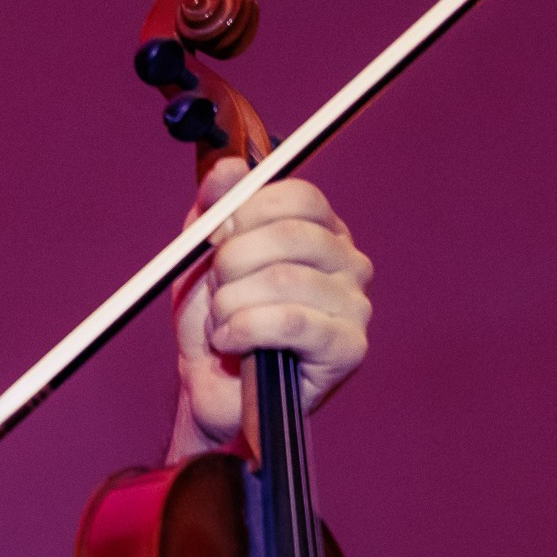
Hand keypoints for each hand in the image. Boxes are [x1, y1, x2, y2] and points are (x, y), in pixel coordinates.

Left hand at [167, 157, 373, 458]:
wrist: (210, 389)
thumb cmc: (214, 319)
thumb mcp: (202, 256)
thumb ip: (213, 208)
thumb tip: (227, 168)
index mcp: (321, 232)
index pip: (299, 197)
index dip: (246, 211)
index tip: (215, 237)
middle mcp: (348, 263)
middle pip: (291, 235)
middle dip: (232, 262)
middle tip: (216, 289)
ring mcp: (354, 306)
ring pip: (283, 280)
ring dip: (230, 304)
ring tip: (220, 324)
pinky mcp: (348, 348)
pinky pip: (291, 322)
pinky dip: (243, 329)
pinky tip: (229, 343)